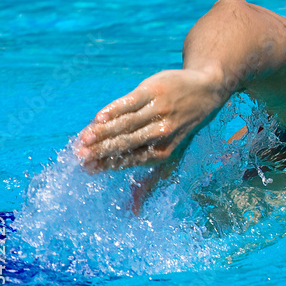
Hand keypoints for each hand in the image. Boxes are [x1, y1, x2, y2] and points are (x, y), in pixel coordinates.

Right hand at [76, 68, 225, 172]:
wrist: (206, 89)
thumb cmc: (180, 122)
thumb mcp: (172, 147)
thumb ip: (146, 166)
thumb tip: (125, 197)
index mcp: (165, 150)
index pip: (130, 159)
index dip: (107, 163)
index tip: (86, 168)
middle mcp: (162, 132)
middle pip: (126, 143)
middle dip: (101, 151)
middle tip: (79, 157)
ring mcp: (158, 110)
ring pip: (125, 124)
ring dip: (102, 132)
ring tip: (83, 139)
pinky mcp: (153, 91)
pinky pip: (128, 103)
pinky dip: (113, 111)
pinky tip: (98, 118)